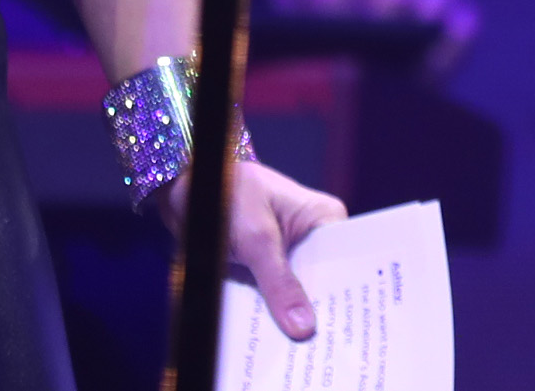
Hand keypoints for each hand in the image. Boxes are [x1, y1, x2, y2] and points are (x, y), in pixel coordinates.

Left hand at [169, 152, 348, 341]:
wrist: (191, 188)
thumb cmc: (231, 193)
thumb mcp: (257, 239)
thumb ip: (279, 283)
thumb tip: (304, 327)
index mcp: (324, 219)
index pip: (343, 263)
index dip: (342, 296)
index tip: (338, 327)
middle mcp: (314, 238)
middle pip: (322, 283)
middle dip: (314, 311)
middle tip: (312, 346)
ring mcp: (291, 255)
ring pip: (297, 293)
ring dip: (289, 316)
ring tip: (289, 345)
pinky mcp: (270, 267)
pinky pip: (276, 295)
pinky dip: (270, 312)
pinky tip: (269, 334)